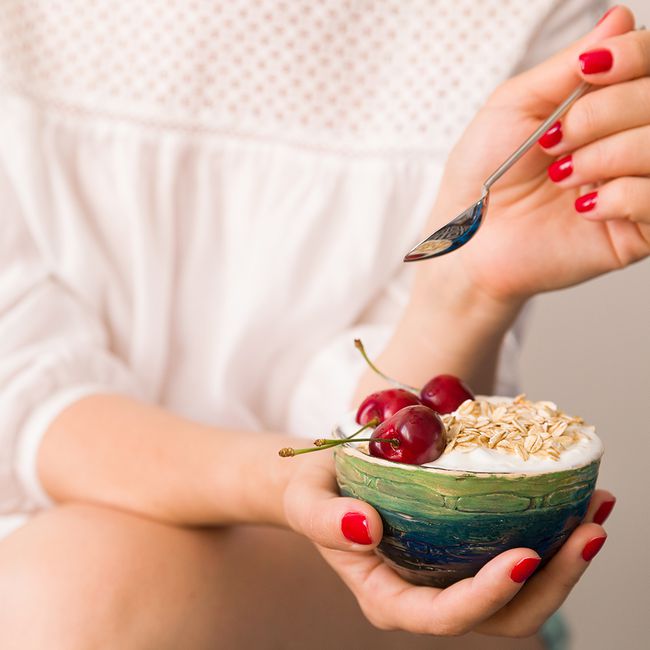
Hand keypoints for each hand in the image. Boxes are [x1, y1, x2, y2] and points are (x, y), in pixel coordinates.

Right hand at [283, 454, 612, 636]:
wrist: (325, 481)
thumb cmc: (314, 492)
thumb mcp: (306, 501)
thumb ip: (324, 520)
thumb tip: (366, 527)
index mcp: (389, 598)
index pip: (445, 616)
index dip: (487, 595)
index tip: (523, 554)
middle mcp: (428, 596)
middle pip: (504, 615)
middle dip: (553, 581)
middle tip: (589, 529)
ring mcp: (452, 575)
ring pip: (522, 593)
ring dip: (566, 558)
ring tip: (595, 507)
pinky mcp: (465, 548)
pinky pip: (515, 552)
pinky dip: (552, 530)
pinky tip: (573, 495)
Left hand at [418, 6, 648, 306]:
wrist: (468, 239)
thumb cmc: (483, 174)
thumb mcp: (516, 106)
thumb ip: (569, 65)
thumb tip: (620, 18)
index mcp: (605, 106)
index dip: (634, 56)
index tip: (590, 71)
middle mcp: (629, 139)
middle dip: (605, 112)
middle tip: (555, 141)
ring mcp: (638, 185)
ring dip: (607, 154)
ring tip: (563, 176)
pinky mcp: (640, 230)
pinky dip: (620, 195)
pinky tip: (584, 208)